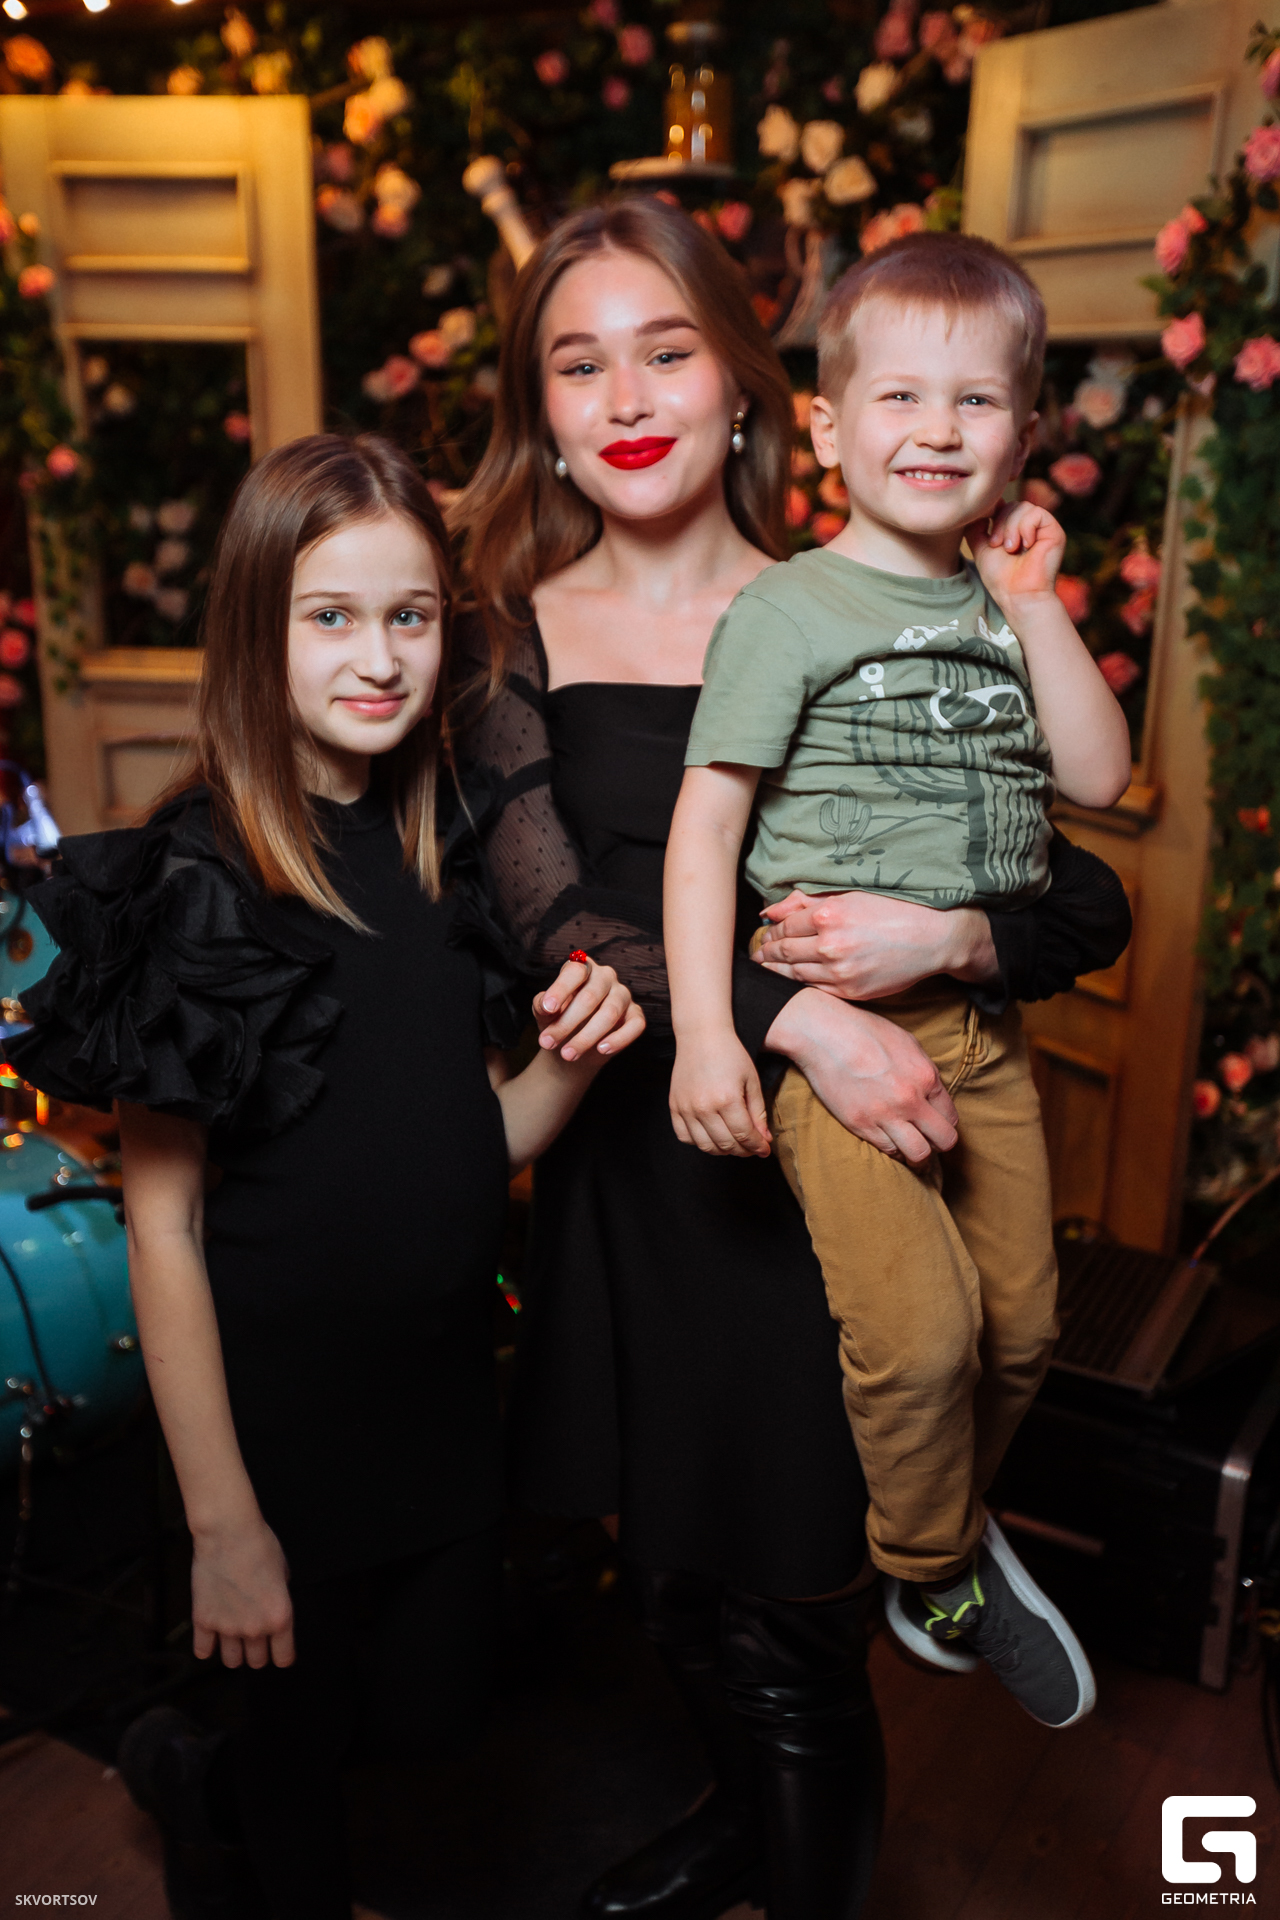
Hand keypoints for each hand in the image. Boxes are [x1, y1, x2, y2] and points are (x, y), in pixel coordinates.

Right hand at [190, 1518, 293, 1668]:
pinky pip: (203, 1651)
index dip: (282, 1654)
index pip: (284, 1658)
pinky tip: (210, 1636)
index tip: (278, 1650)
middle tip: (254, 1636)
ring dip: (234, 1651)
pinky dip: (207, 1647)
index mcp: (279, 1617)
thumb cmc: (260, 1544)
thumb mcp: (283, 1571)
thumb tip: (273, 1605)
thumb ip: (280, 1596)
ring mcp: (227, 1628)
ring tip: (233, 1636)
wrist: (228, 1533)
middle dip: (257, 1651)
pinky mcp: (203, 1621)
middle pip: (257, 1662)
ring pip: (232, 1661)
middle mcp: (255, 1628)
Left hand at [534, 955, 645, 1061]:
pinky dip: (618, 1039)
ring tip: (568, 1054)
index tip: (548, 1009)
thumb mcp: (544, 1012)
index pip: (576, 971)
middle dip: (566, 1023)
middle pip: (590, 997)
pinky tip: (601, 1050)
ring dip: (586, 1037)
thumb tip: (545, 1004)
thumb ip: (542, 1005)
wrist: (573, 1044)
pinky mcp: (635, 1015)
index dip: (561, 989)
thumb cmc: (557, 1019)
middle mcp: (605, 976)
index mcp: (583, 968)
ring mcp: (623, 995)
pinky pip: (635, 1025)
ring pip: (610, 1013)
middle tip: (547, 1043)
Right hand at [670, 1033, 770, 1157]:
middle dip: (743, 1150)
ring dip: (723, 1150)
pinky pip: (684, 1137)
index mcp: (727, 1099)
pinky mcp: (674, 1106)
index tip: (764, 1150)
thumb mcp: (751, 1080)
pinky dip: (699, 1142)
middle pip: (726, 1144)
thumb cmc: (729, 1054)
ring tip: (733, 1143)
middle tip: (751, 1147)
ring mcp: (686, 1108)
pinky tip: (711, 1135)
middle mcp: (704, 1107)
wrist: (701, 1036)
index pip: (744, 1135)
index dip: (757, 1146)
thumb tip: (764, 1139)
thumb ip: (758, 1112)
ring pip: (706, 1146)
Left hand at [756, 891, 997, 995]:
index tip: (765, 933)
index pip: (784, 925)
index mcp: (828, 915)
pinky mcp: (850, 990)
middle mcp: (830, 944)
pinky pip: (814, 988)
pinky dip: (798, 984)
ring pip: (794, 973)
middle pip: (783, 951)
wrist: (932, 938)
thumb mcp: (851, 895)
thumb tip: (770, 911)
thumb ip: (807, 902)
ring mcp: (839, 971)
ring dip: (776, 971)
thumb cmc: (892, 910)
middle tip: (757, 953)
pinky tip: (791, 981)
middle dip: (766, 952)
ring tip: (766, 968)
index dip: (770, 931)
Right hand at [765, 989, 957, 1163]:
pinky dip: (893, 1149)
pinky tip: (889, 1140)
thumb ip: (925, 1071)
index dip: (945, 1122)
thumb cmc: (864, 1031)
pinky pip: (887, 1150)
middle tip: (929, 1140)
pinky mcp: (861, 1125)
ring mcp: (884, 1115)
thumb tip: (933, 1094)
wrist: (823, 1033)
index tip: (935, 1122)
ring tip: (911, 1147)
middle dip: (940, 1143)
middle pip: (944, 1141)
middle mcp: (910, 1100)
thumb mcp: (907, 1042)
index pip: (951, 1116)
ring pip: (918, 1155)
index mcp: (925, 1076)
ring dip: (918, 1154)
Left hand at [966, 500, 1064, 613]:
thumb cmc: (1000, 578)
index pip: (1003, 506)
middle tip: (997, 545)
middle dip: (1000, 523)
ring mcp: (1043, 529)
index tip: (989, 539)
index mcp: (1016, 530)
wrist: (1018, 595)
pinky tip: (1026, 546)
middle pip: (1012, 504)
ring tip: (1011, 548)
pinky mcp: (1054, 531)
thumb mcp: (981, 548)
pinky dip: (1025, 528)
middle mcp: (1031, 527)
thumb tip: (980, 507)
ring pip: (1023, 506)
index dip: (993, 515)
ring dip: (1011, 527)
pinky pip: (1036, 513)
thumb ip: (977, 527)